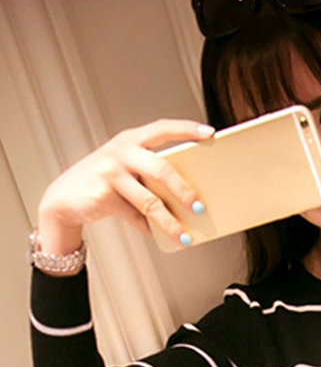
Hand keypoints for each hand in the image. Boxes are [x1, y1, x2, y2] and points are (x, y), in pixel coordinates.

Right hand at [37, 119, 214, 252]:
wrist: (64, 199)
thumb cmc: (106, 183)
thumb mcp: (127, 171)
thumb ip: (152, 176)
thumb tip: (189, 202)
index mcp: (131, 140)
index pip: (162, 129)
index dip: (186, 129)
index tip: (210, 133)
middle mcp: (120, 152)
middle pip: (161, 170)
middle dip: (184, 191)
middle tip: (200, 208)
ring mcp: (109, 172)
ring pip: (150, 202)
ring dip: (170, 223)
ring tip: (185, 237)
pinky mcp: (102, 195)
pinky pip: (135, 217)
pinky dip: (150, 230)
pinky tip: (161, 237)